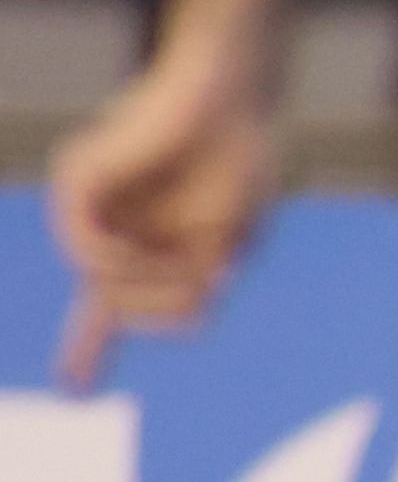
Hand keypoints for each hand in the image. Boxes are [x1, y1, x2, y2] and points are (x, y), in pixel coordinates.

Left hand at [44, 45, 277, 387]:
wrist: (233, 96)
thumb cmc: (239, 162)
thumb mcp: (229, 244)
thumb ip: (189, 288)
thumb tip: (133, 312)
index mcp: (148, 245)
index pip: (107, 304)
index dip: (91, 346)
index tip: (74, 386)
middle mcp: (111, 229)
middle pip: (119, 307)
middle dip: (169, 304)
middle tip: (210, 273)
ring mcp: (91, 206)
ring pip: (101, 283)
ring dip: (153, 281)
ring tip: (194, 252)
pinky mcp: (77, 180)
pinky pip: (85, 248)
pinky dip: (120, 258)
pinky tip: (145, 241)